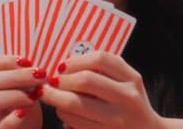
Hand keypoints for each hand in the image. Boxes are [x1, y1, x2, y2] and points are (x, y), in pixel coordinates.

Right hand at [0, 55, 47, 128]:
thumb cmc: (25, 114)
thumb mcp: (22, 92)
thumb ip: (21, 79)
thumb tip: (34, 66)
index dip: (6, 60)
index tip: (28, 62)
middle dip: (17, 75)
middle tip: (40, 75)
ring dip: (16, 93)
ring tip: (36, 94)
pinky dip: (12, 120)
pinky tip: (23, 113)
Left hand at [40, 51, 163, 128]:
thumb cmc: (128, 105)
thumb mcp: (126, 82)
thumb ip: (103, 70)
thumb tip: (64, 66)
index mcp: (131, 78)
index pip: (100, 59)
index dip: (75, 61)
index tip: (62, 66)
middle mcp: (128, 98)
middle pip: (85, 80)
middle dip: (62, 80)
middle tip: (51, 82)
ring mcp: (118, 120)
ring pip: (75, 104)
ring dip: (56, 98)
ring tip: (51, 96)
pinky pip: (75, 123)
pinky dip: (64, 115)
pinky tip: (63, 111)